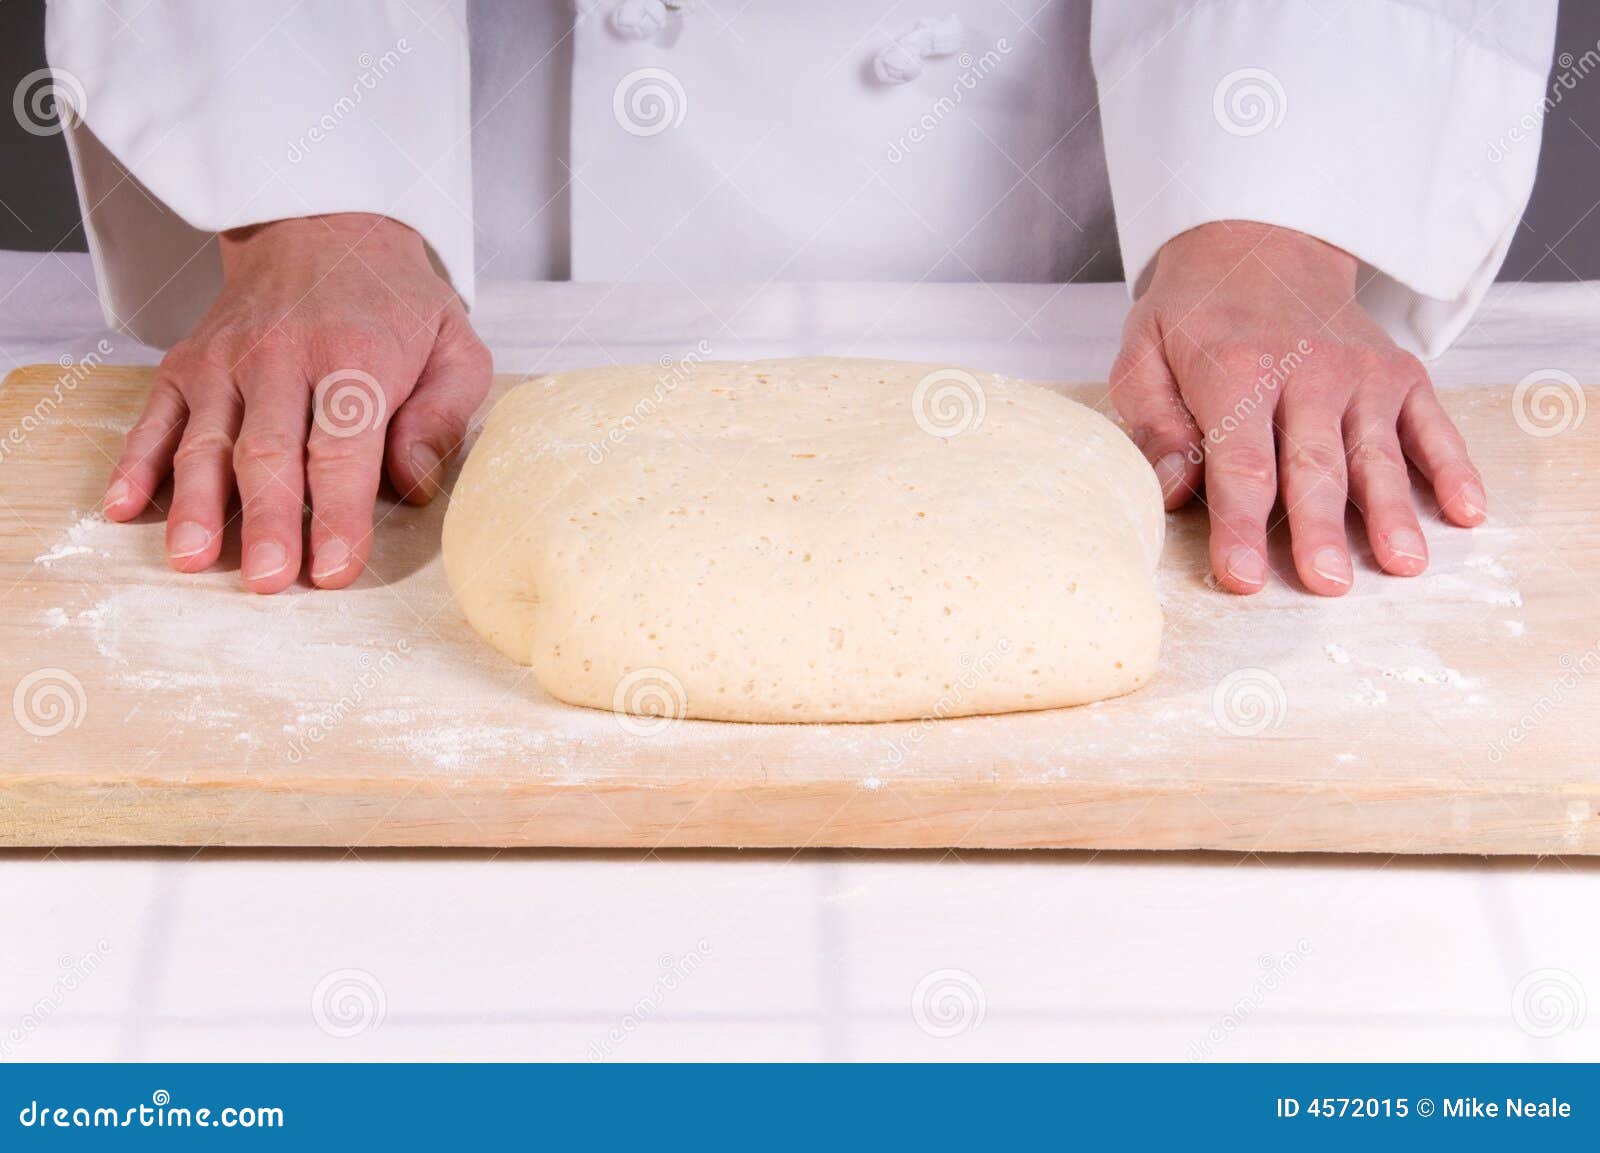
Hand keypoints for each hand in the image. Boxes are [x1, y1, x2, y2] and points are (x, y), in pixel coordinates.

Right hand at [102, 212, 491, 592]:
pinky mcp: (187, 363)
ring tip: (191, 559)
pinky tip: (124, 508)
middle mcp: (282, 355)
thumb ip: (441, 416)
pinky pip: (157, 417)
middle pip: (269, 451)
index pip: (343, 449)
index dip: (338, 513)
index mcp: (356, 356)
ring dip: (196, 504)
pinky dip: (136, 463)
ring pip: (206, 440)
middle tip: (267, 581)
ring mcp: (226, 359)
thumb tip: (415, 483)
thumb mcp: (454, 347)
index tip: (334, 569)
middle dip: (268, 521)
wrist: (325, 225)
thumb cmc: (397, 304)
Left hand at [1110, 221, 1484, 596]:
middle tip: (1327, 584)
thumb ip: (1154, 423)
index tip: (1243, 578)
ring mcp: (1361, 371)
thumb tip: (1171, 489)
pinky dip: (1452, 468)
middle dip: (1320, 528)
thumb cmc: (1195, 316)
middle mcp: (1308, 369)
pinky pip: (1432, 425)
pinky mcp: (1400, 374)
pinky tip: (1466, 512)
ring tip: (1403, 564)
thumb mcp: (1145, 354)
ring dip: (1391, 511)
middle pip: (1314, 465)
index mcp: (1237, 368)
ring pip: (1375, 453)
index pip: (1240, 462)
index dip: (1240, 525)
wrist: (1260, 244)